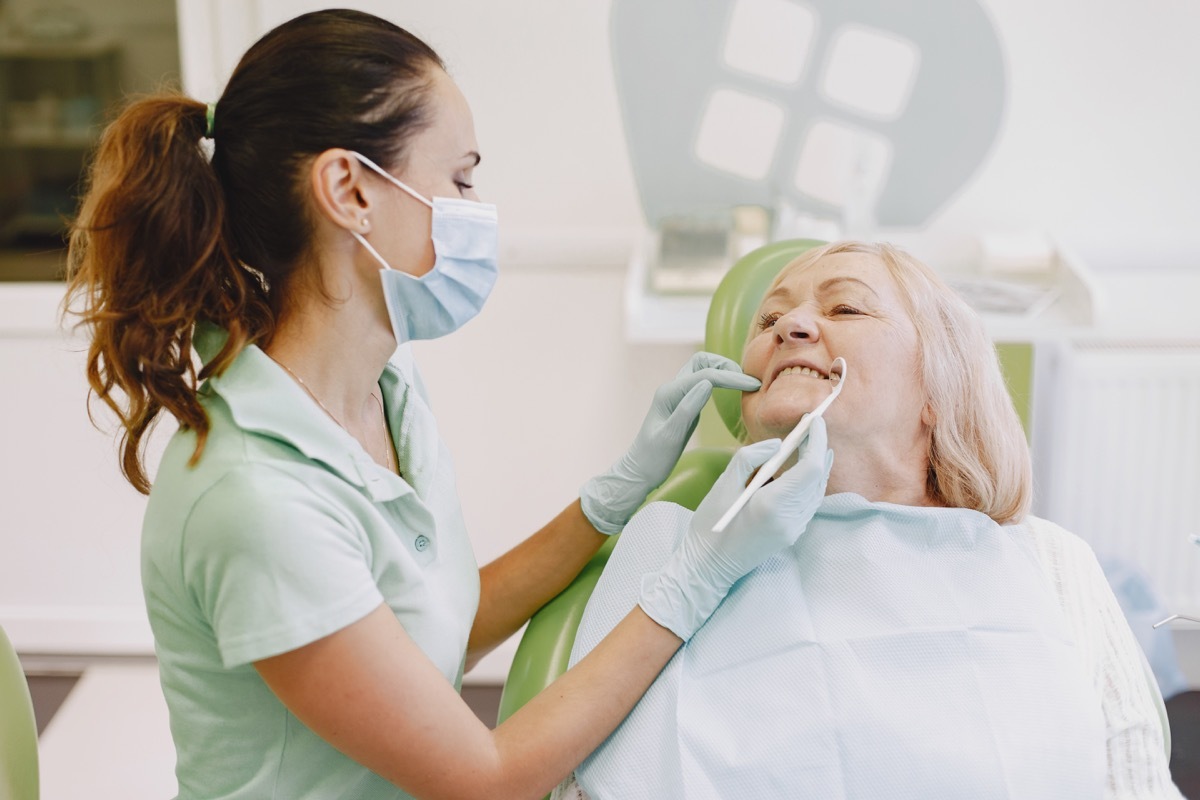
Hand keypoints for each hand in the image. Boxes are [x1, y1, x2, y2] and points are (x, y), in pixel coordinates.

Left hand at [580, 352, 760, 534]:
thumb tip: (708, 383)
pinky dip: (719, 381)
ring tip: (743, 383)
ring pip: (703, 369)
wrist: (641, 470)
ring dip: (723, 370)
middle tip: (748, 381)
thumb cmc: (653, 457)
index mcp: (669, 394)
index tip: (753, 385)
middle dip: (726, 365)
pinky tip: (731, 392)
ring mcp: (678, 395)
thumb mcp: (671, 436)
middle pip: (702, 362)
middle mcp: (673, 389)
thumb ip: (688, 409)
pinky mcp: (684, 403)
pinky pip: (703, 383)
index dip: (731, 377)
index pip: (706, 376)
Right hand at [639, 417, 832, 639]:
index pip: (811, 467)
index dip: (817, 441)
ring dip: (818, 465)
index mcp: (774, 504)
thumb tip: (777, 445)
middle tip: (812, 427)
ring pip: (818, 491)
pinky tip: (803, 471)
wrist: (708, 566)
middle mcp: (791, 519)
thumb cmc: (710, 525)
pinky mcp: (792, 534)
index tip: (814, 420)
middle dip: (819, 449)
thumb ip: (750, 458)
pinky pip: (810, 503)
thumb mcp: (723, 484)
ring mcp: (794, 529)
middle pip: (818, 477)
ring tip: (812, 443)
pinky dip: (811, 482)